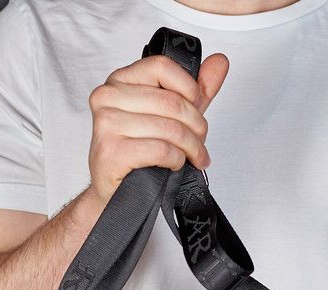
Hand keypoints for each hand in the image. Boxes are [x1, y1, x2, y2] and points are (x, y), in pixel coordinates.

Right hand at [84, 52, 229, 201]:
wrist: (115, 190)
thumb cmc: (139, 151)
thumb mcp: (172, 115)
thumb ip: (196, 89)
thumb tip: (220, 62)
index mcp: (120, 80)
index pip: (162, 66)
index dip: (189, 87)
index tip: (197, 105)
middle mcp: (108, 97)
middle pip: (171, 101)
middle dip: (196, 126)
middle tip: (200, 142)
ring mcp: (107, 123)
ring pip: (169, 128)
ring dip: (190, 147)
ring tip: (193, 157)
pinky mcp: (111, 151)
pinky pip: (160, 149)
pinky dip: (175, 160)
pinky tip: (173, 164)